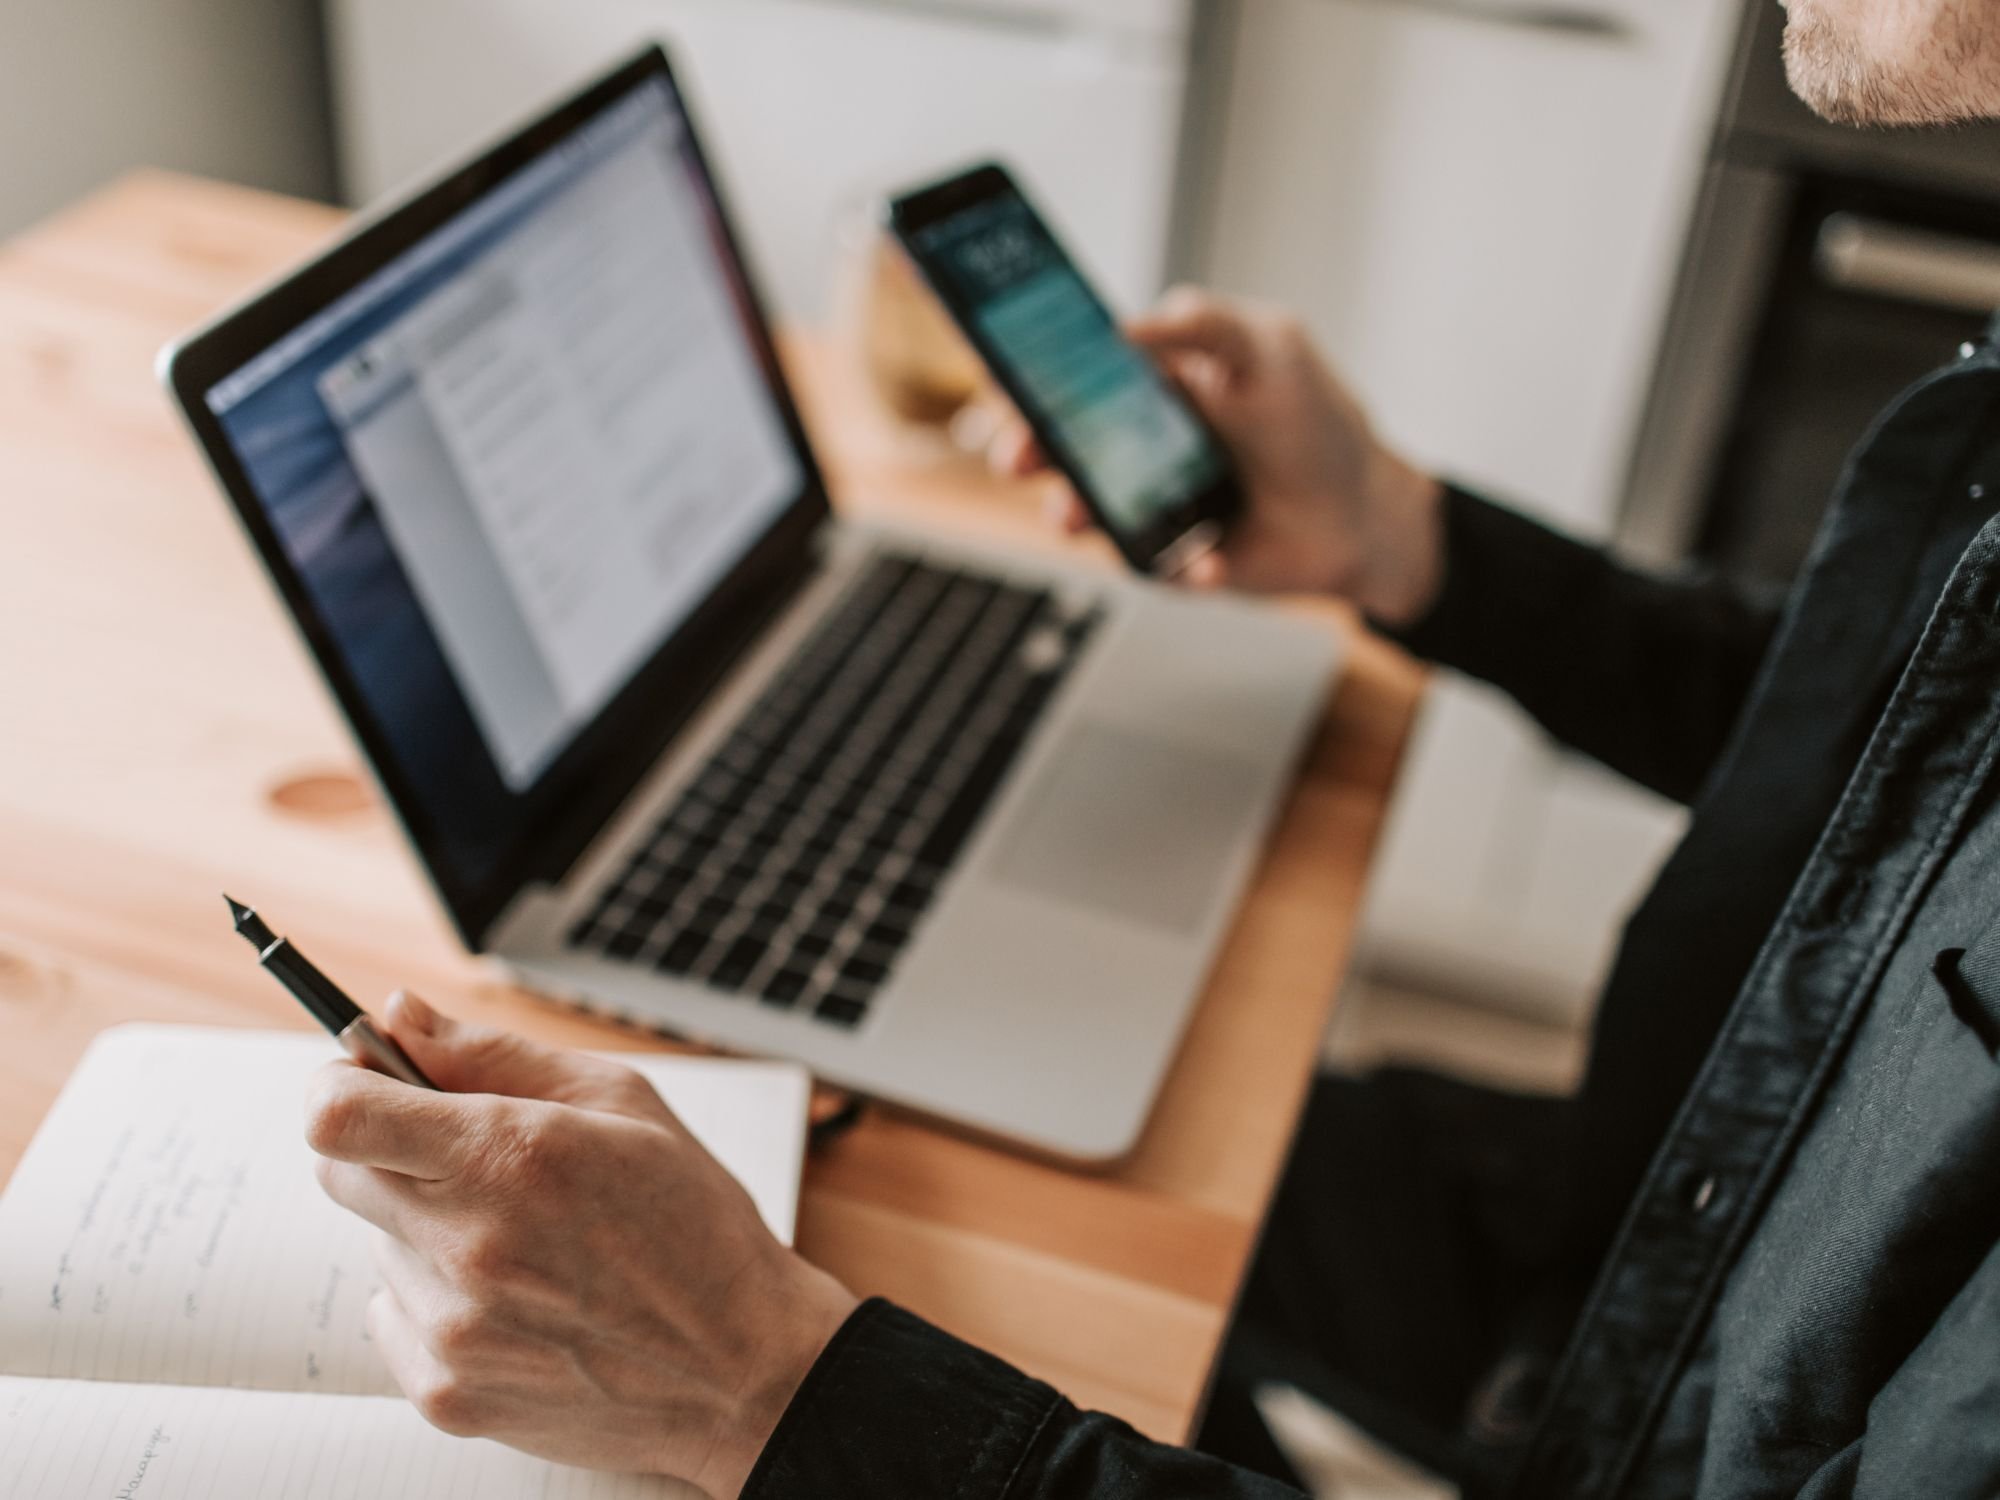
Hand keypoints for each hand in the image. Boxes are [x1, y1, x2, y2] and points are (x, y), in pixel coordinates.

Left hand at [304, 992, 856, 1498]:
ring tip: (528, 1246)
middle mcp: (466, 1243)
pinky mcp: (448, 1392)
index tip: (364, 1080)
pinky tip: (520, 1302)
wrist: (742, 1368)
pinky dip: (440, 1301)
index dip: (338, 1084)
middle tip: (472, 1161)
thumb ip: (492, 1053)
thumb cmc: (695, 1225)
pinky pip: (396, 1317)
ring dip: (429, 1230)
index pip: (337, 1114)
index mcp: (508, 1155)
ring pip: (381, 1246)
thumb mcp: (622, 1102)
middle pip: (341, 1174)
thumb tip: (399, 1015)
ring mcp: (451, 1327)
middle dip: (390, 1150)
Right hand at [993, 288, 1445, 625]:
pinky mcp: (1167, 558)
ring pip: (1083, 510)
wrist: (1364, 517)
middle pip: (1058, 444)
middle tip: (1017, 457)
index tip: (1005, 381)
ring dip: (1072, 513)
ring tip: (1078, 519)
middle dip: (1027, 448)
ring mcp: (1147, 504)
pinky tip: (1210, 559)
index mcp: (1151, 384)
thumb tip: (1124, 325)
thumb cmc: (1317, 423)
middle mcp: (1138, 443)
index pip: (1072, 372)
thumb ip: (1203, 323)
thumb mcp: (1271, 348)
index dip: (1031, 375)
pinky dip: (1176, 565)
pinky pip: (1147, 565)